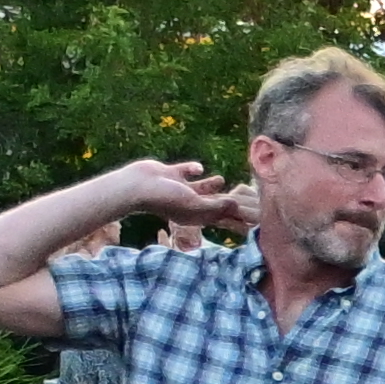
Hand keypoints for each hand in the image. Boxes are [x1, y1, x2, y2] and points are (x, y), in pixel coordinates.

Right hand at [105, 156, 252, 232]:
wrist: (137, 185)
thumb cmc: (165, 198)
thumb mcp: (194, 204)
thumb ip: (215, 206)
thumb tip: (235, 205)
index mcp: (193, 214)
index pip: (218, 216)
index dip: (232, 214)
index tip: (248, 212)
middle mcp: (186, 203)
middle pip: (210, 203)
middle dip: (224, 201)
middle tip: (240, 196)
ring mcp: (178, 188)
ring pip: (198, 187)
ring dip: (210, 185)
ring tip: (222, 179)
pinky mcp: (171, 173)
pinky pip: (185, 171)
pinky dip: (193, 169)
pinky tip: (199, 168)